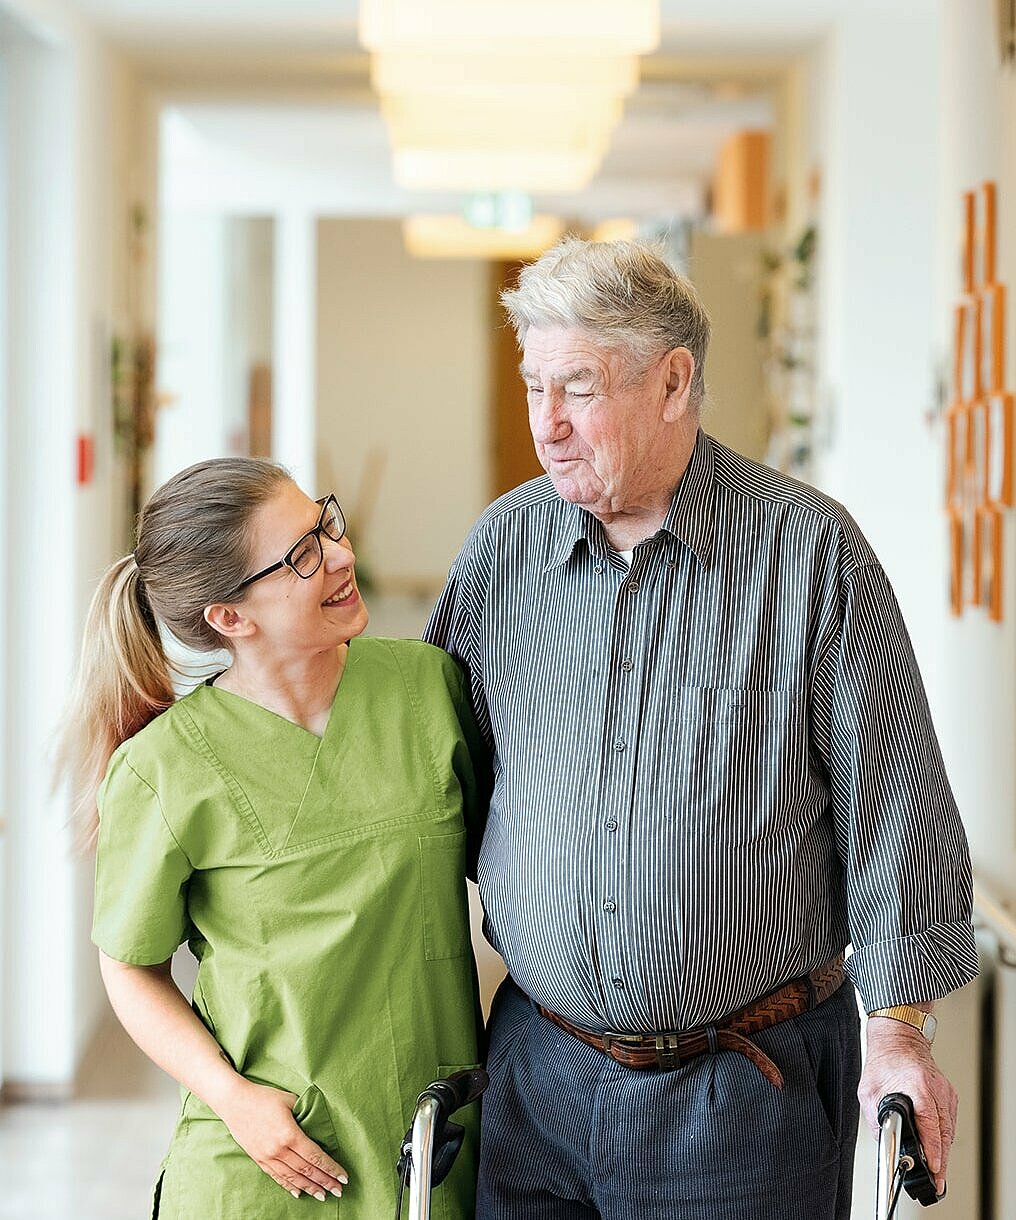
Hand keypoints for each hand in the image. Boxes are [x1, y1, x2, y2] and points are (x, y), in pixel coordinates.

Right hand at [218, 1078, 348, 1200]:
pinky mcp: (259, 1159)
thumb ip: (305, 1113)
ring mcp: (268, 1157)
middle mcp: (279, 1150)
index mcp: (289, 1134)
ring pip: (293, 1178)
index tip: (343, 1177)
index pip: (315, 1157)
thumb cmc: (264, 1097)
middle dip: (325, 1182)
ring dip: (309, 1188)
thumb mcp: (289, 1100)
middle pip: (306, 1171)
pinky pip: (277, 1177)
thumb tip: (317, 1124)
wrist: (235, 1102)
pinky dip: (289, 1186)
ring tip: (323, 1195)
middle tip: (339, 1191)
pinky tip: (299, 1193)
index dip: (330, 1169)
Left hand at [858, 1018, 955, 1196]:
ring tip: (935, 1169)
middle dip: (939, 1160)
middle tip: (935, 1179)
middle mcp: (935, 1090)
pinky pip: (948, 1121)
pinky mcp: (947, 1094)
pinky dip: (943, 1136)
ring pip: (948, 1130)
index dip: (932, 1149)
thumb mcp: (868, 1090)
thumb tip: (883, 1140)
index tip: (933, 1166)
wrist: (898, 1038)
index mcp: (917, 1087)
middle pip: (943, 1133)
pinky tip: (937, 1147)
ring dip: (942, 1150)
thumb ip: (874, 1116)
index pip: (930, 1124)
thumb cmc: (883, 1060)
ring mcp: (944, 1092)